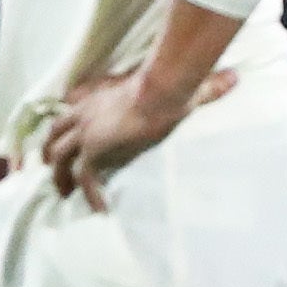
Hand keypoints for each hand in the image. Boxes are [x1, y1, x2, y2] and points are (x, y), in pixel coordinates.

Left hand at [38, 62, 235, 208]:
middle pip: (55, 133)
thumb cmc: (171, 85)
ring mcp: (87, 131)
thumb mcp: (184, 86)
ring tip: (65, 194)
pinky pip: (84, 176)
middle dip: (50, 152)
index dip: (68, 125)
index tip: (69, 139)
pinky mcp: (95, 148)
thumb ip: (207, 85)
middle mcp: (86, 112)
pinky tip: (99, 208)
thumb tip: (236, 78)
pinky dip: (90, 193)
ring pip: (60, 157)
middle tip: (54, 170)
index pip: (73, 108)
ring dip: (59, 176)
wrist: (163, 90)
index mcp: (99, 97)